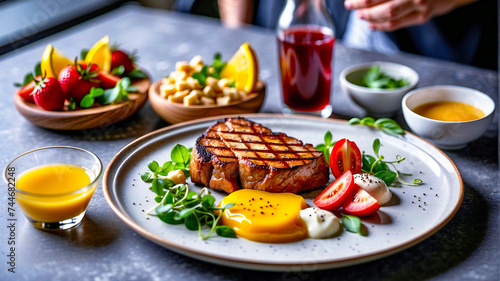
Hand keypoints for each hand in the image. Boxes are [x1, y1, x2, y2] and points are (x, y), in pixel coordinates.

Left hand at [344, 0, 476, 30]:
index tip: (351, 0)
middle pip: (383, 4)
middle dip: (362, 6)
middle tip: (350, 5)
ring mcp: (420, 6)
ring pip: (389, 16)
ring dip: (371, 17)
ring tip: (360, 15)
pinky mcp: (422, 17)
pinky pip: (397, 24)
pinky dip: (382, 26)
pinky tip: (372, 24)